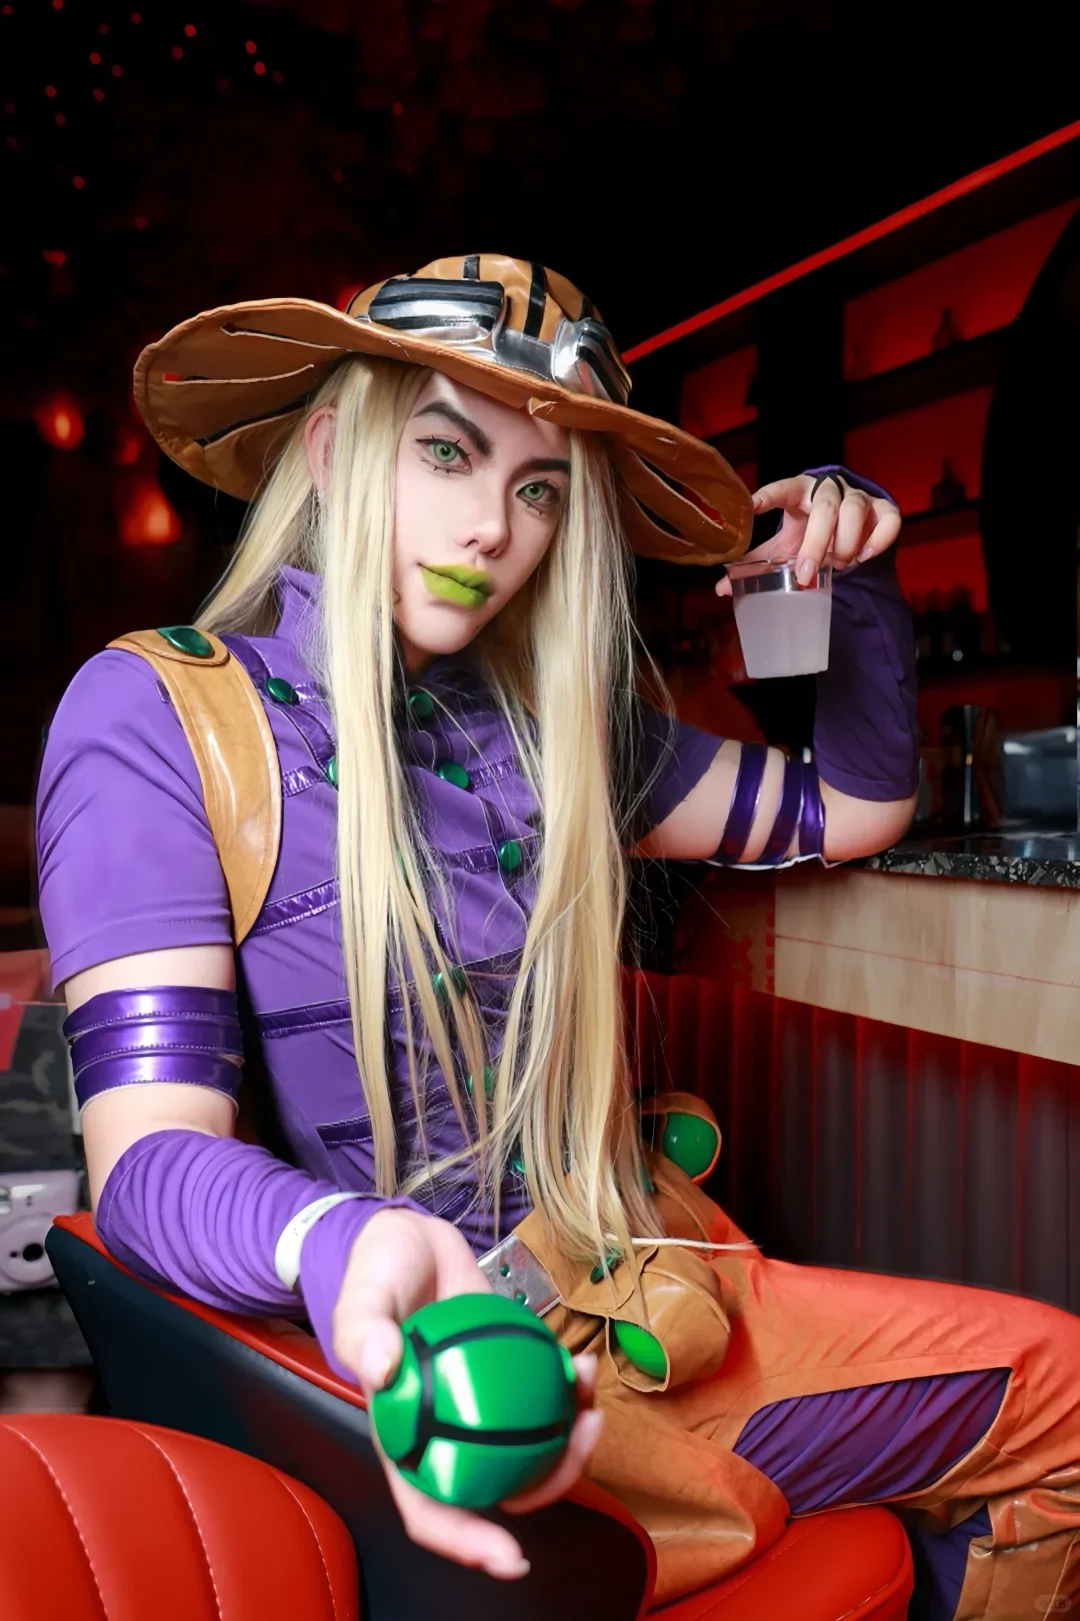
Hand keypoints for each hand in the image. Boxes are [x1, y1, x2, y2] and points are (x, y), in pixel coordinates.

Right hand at [332, 1206, 602, 1579]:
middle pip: (499, 1486)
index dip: (467, 1542)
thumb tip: (381, 1368)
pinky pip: (542, 1395)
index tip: (512, 1557)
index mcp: (404, 1435)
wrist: (408, 1236)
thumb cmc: (376, 1274)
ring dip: (571, 1435)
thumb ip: (363, 1330)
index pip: (429, 1508)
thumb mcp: (360, 1296)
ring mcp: (480, 1403)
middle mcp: (446, 1430)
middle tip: (582, 1442)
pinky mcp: (507, 1372)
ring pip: (531, 1445)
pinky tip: (582, 1363)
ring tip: (590, 1399)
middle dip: (550, 1483)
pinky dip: (568, 1387)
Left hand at [715, 472, 900, 596]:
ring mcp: (858, 497)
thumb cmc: (808, 531)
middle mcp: (829, 489)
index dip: (768, 496)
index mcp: (799, 492)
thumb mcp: (784, 544)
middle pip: (825, 507)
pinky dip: (879, 539)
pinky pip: (889, 519)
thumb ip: (758, 561)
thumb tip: (721, 589)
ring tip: (838, 564)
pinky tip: (865, 556)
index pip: (782, 489)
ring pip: (854, 511)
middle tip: (805, 574)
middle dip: (815, 543)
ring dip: (845, 543)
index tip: (751, 507)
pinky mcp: (883, 509)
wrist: (848, 523)